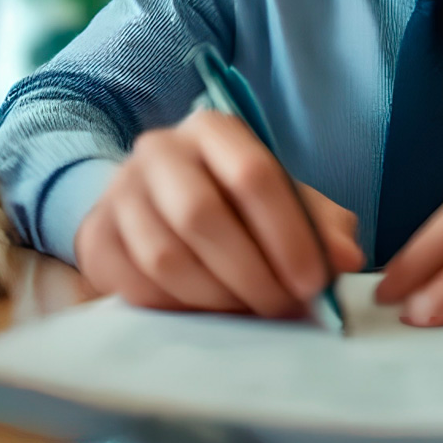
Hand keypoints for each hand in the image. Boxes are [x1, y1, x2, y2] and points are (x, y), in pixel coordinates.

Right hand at [73, 111, 362, 315]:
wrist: (152, 204)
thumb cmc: (232, 203)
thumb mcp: (282, 200)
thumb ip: (320, 225)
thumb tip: (346, 259)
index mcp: (212, 130)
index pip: (253, 174)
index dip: (288, 234)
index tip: (313, 283)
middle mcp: (159, 151)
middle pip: (202, 216)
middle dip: (251, 273)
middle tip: (283, 307)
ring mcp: (119, 193)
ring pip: (166, 257)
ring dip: (217, 298)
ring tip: (251, 311)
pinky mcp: (96, 237)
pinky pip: (136, 286)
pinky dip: (180, 309)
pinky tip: (208, 312)